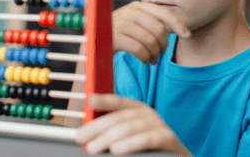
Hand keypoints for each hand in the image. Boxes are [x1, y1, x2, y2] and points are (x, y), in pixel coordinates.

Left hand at [75, 94, 191, 155]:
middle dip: (97, 127)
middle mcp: (149, 114)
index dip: (105, 100)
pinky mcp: (168, 139)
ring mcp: (160, 125)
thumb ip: (113, 132)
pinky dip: (131, 144)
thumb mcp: (131, 136)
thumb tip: (88, 134)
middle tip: (81, 137)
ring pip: (130, 127)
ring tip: (93, 147)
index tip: (89, 101)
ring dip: (108, 138)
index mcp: (138, 110)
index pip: (120, 102)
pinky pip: (148, 139)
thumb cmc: (149, 149)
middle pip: (120, 116)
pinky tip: (117, 149)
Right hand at [113, 1, 190, 64]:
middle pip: (159, 29)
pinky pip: (140, 50)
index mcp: (138, 6)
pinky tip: (145, 60)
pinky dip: (146, 58)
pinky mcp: (114, 38)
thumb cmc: (119, 34)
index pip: (164, 12)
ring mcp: (121, 23)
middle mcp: (130, 11)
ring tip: (153, 59)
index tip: (187, 35)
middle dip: (164, 45)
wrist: (93, 41)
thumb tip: (180, 29)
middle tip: (161, 54)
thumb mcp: (135, 22)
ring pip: (151, 41)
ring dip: (156, 54)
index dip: (178, 24)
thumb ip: (152, 22)